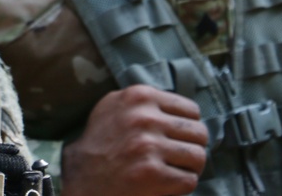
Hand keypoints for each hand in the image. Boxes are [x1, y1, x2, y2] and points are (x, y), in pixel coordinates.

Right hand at [61, 85, 207, 195]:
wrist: (82, 176)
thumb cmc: (100, 142)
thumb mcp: (114, 105)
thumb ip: (144, 100)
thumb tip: (181, 106)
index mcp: (139, 97)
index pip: (191, 110)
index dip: (188, 126)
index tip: (178, 137)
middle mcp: (145, 118)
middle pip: (199, 132)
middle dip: (193, 147)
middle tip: (180, 156)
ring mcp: (149, 146)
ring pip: (199, 156)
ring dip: (190, 167)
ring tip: (175, 169)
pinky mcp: (152, 174)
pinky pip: (189, 179)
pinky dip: (182, 185)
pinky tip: (167, 183)